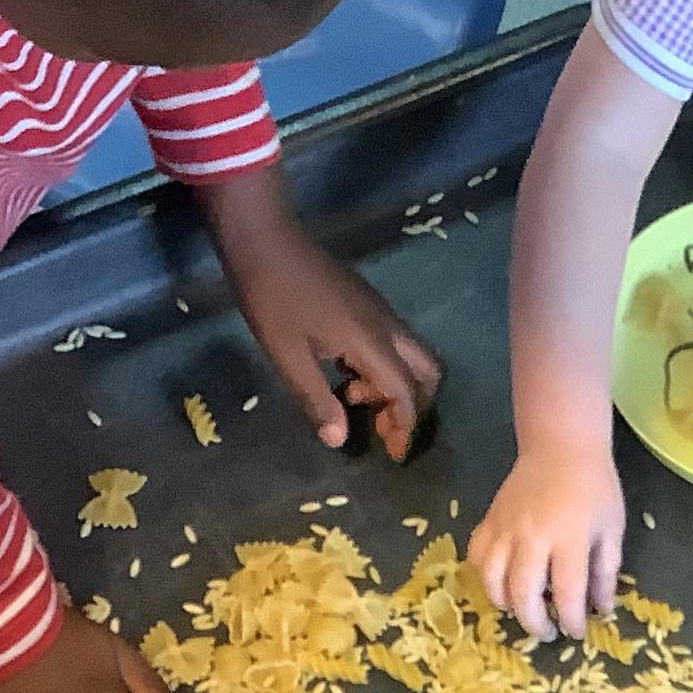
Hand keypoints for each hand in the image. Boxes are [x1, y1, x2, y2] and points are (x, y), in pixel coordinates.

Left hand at [201, 169, 443, 458]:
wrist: (265, 238)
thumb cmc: (272, 298)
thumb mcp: (286, 356)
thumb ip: (316, 400)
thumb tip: (339, 440)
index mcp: (371, 341)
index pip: (407, 393)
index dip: (405, 427)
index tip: (391, 454)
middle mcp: (388, 326)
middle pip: (428, 373)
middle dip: (414, 407)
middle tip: (382, 428)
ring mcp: (381, 312)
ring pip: (414, 358)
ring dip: (397, 387)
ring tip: (354, 399)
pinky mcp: (369, 305)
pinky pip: (396, 345)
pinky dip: (385, 369)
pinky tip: (347, 374)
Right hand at [469, 448, 626, 644]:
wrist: (561, 447)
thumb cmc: (594, 488)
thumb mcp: (611, 529)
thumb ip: (605, 571)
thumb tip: (601, 609)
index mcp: (569, 538)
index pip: (567, 593)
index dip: (571, 621)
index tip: (577, 633)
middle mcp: (533, 536)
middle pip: (523, 594)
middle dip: (535, 622)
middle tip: (547, 633)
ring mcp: (505, 528)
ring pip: (492, 580)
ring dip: (505, 604)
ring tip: (522, 610)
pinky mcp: (489, 521)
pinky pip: (477, 557)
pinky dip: (485, 577)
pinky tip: (501, 583)